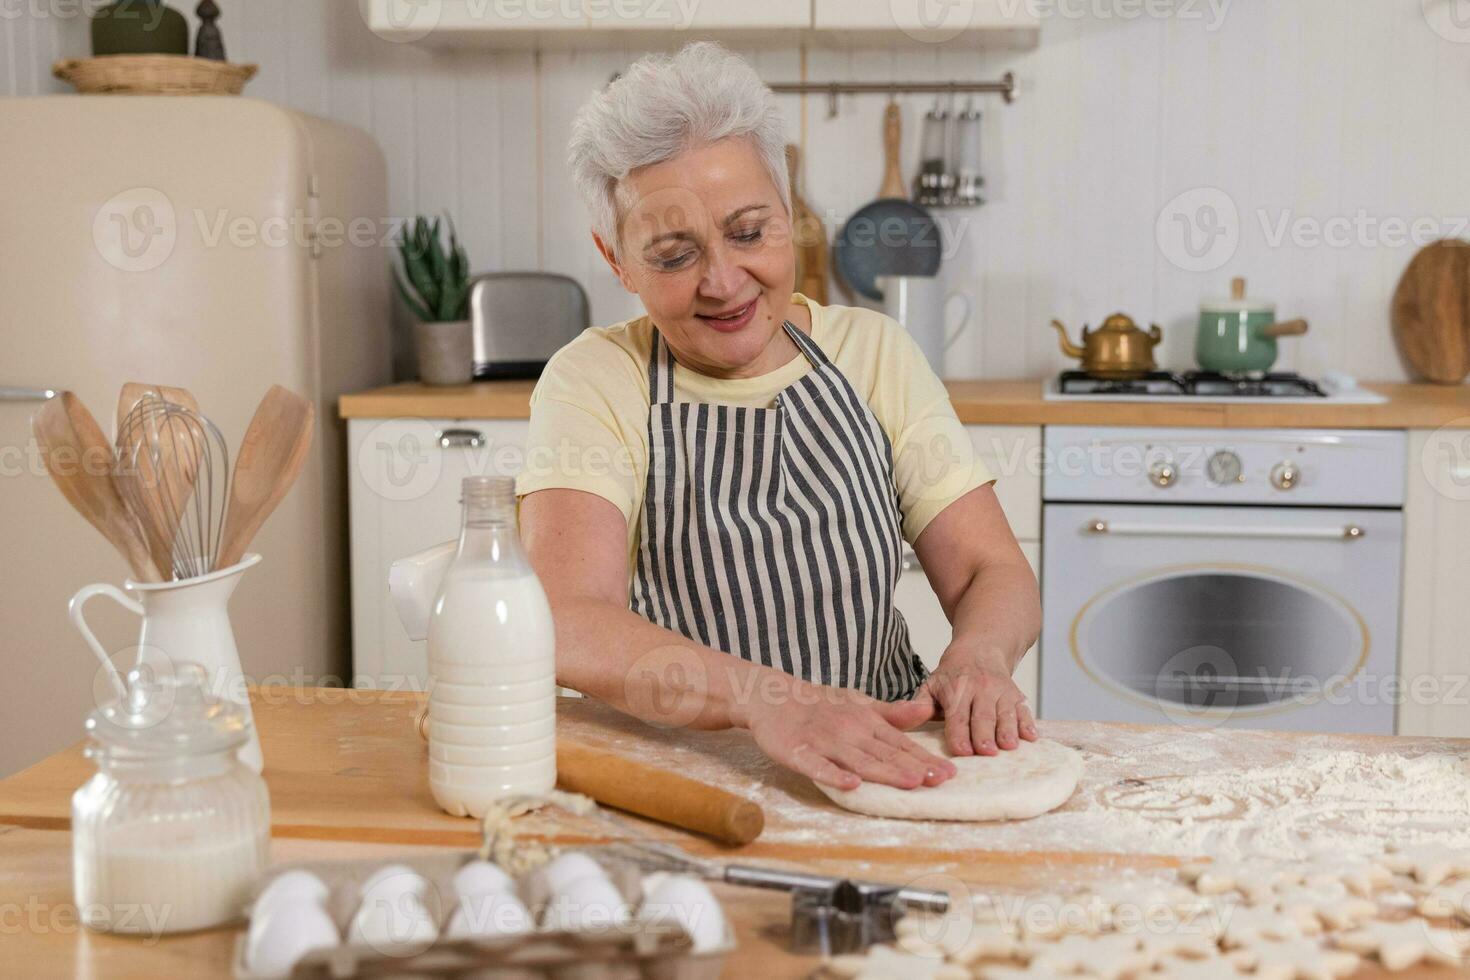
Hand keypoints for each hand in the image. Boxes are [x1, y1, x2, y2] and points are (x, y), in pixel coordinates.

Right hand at [737, 678, 956, 790]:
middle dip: (915, 767)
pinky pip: (819, 767)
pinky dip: (835, 776)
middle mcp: (849, 730)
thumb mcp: (859, 703)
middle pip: (886, 753)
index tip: (949, 771)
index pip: (900, 743)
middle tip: (941, 780)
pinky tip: (852, 785)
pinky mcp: (799, 752)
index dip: (925, 758)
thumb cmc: (819, 704)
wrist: (773, 697)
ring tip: (911, 782)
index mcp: (865, 720)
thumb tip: (925, 709)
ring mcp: (825, 741)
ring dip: (886, 772)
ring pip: (860, 760)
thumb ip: (892, 712)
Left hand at [912, 646, 1036, 756]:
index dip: (959, 734)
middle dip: (984, 734)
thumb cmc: (952, 675)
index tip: (961, 751)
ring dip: (1008, 730)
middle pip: (982, 716)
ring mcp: (1001, 692)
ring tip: (1009, 747)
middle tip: (986, 752)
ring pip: (1005, 713)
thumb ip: (920, 704)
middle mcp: (980, 689)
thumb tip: (908, 715)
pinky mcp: (1017, 695)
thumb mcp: (931, 684)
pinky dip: (1028, 723)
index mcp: (956, 690)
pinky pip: (1024, 710)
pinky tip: (1031, 737)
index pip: (957, 715)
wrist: (981, 649)